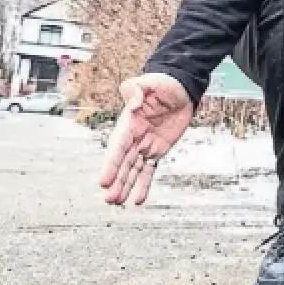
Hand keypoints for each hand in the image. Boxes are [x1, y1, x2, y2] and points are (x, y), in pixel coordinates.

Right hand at [99, 73, 192, 205]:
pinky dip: (144, 184)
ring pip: (133, 170)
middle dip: (116, 181)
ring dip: (126, 186)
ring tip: (118, 203)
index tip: (103, 180)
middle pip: (123, 163)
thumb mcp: (147, 82)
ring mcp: (145, 145)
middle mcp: (134, 137)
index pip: (118, 147)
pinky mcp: (158, 150)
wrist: (180, 88)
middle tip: (109, 199)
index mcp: (128, 124)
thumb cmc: (161, 84)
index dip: (111, 164)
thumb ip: (136, 90)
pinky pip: (149, 170)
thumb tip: (133, 105)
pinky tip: (138, 199)